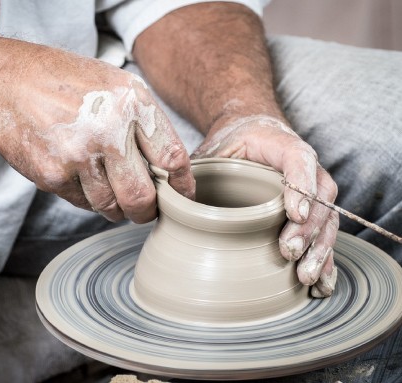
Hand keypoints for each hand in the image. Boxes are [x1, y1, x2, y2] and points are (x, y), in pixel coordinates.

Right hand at [0, 38, 194, 222]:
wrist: (7, 84)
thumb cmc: (67, 84)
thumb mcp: (116, 86)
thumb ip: (145, 124)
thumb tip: (170, 169)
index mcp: (132, 103)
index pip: (173, 158)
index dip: (182, 186)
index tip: (182, 199)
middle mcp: (109, 130)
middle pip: (143, 196)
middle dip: (148, 212)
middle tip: (146, 210)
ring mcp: (79, 155)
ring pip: (112, 207)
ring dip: (116, 208)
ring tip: (109, 189)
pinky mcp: (54, 175)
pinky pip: (84, 204)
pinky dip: (88, 198)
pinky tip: (80, 176)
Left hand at [192, 115, 337, 297]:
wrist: (250, 135)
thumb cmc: (231, 145)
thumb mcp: (212, 149)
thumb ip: (197, 169)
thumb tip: (174, 203)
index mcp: (280, 145)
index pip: (299, 159)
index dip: (300, 185)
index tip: (292, 214)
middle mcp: (305, 167)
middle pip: (320, 196)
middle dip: (307, 228)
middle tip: (289, 252)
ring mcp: (312, 190)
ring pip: (327, 218)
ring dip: (319, 250)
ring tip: (306, 277)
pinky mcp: (311, 212)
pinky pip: (325, 235)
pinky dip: (325, 260)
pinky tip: (322, 285)